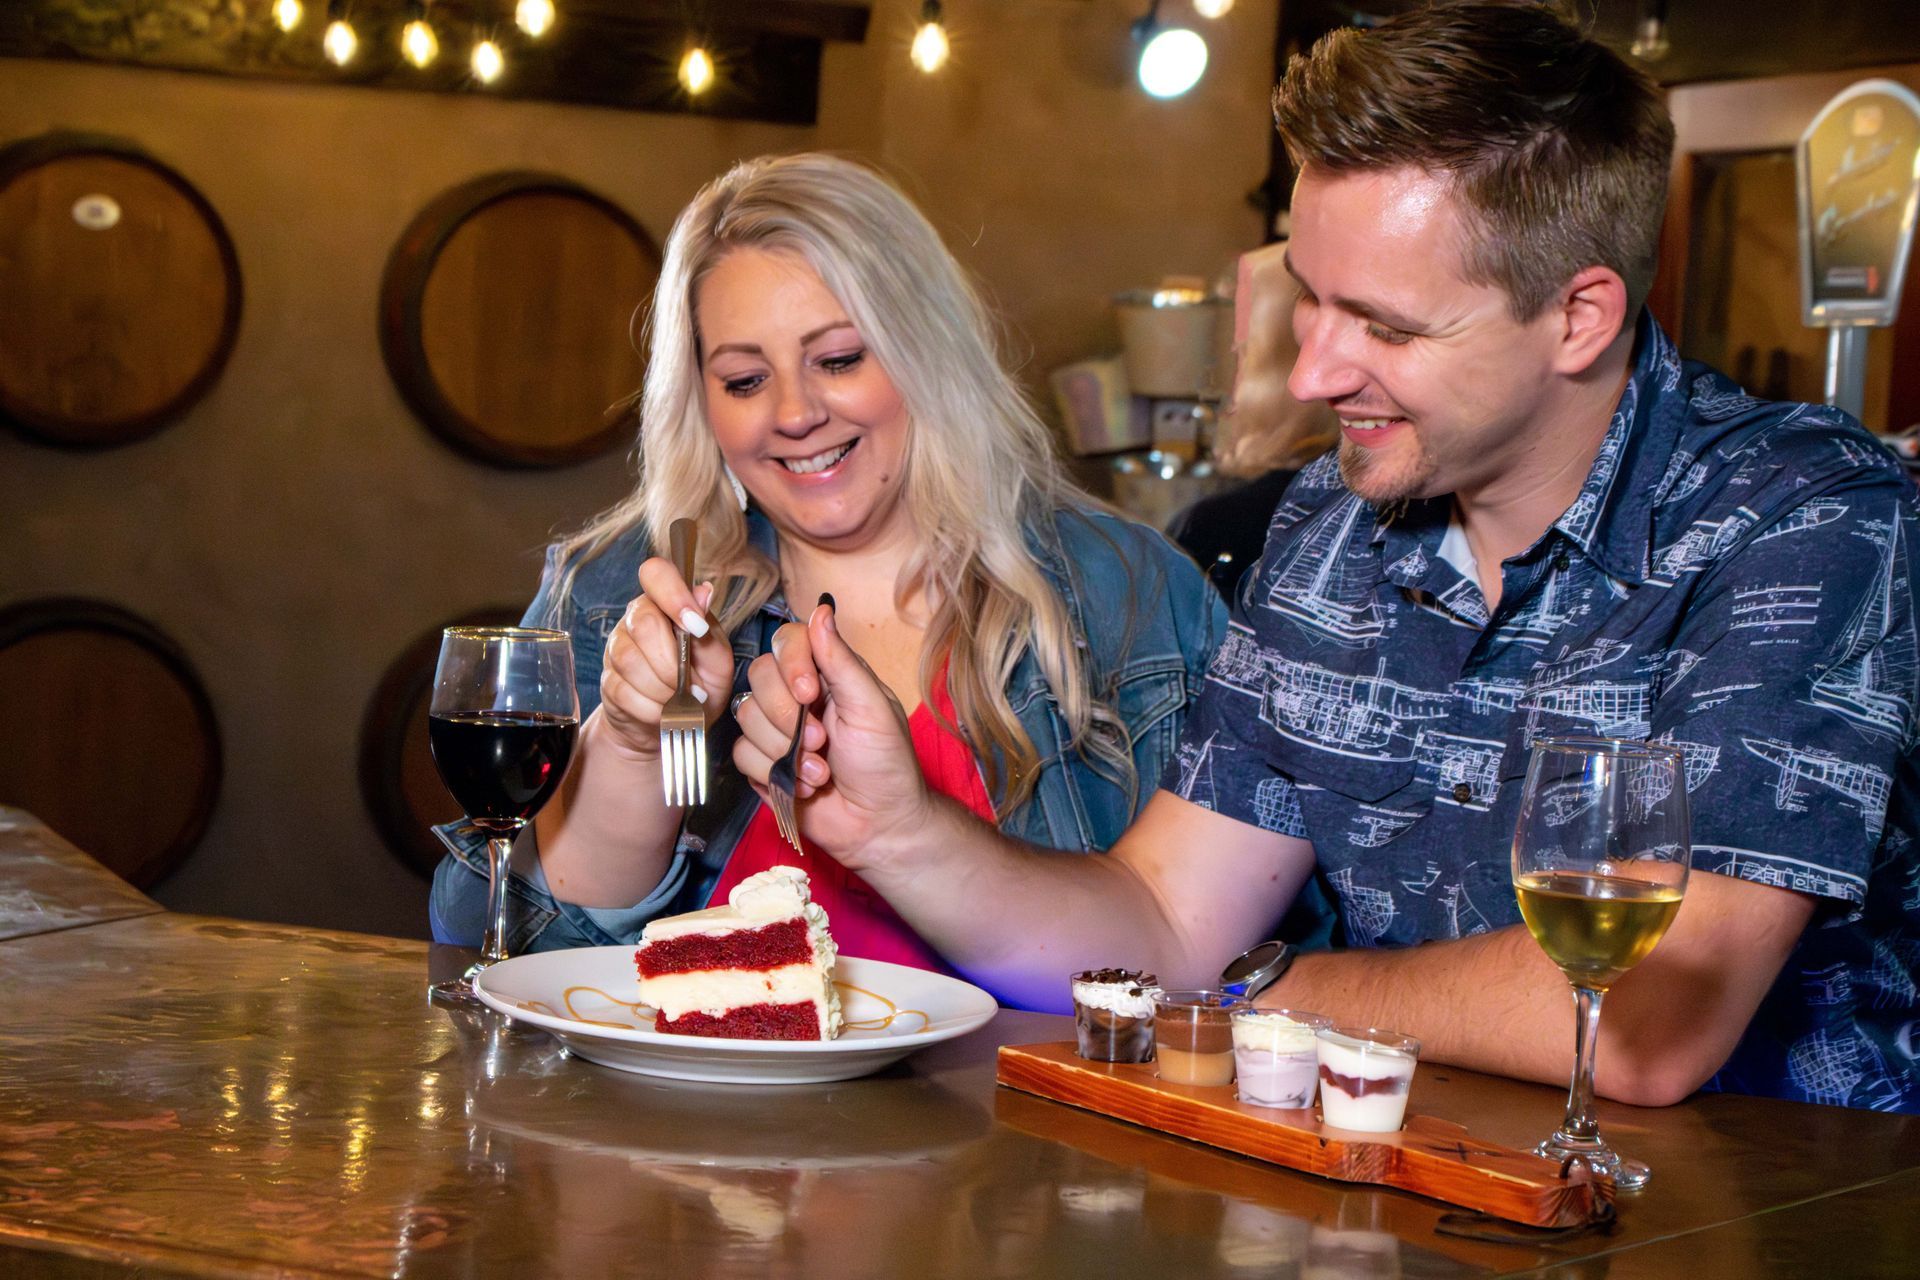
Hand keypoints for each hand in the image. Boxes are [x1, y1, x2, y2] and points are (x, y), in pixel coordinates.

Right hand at [595, 558, 734, 762]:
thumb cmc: (700, 687)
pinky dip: (651, 708)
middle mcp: (637, 619)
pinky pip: (624, 691)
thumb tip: (703, 592)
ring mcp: (617, 648)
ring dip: (663, 689)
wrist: (675, 726)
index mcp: (666, 604)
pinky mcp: (608, 680)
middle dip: (672, 662)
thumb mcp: (717, 661)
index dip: (674, 595)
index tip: (696, 626)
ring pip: (630, 661)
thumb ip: (710, 630)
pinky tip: (665, 712)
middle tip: (692, 685)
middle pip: (645, 625)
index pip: (656, 573)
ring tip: (681, 701)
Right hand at [731, 601, 931, 867]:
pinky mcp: (762, 764)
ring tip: (821, 770)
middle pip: (759, 676)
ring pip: (746, 717)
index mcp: (828, 674)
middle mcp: (797, 695)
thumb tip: (821, 609)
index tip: (811, 693)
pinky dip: (773, 773)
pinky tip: (806, 786)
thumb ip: (842, 661)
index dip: (791, 664)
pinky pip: (742, 754)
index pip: (787, 641)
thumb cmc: (887, 764)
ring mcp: (777, 730)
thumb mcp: (872, 708)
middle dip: (788, 716)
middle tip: (821, 741)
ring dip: (785, 750)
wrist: (880, 825)